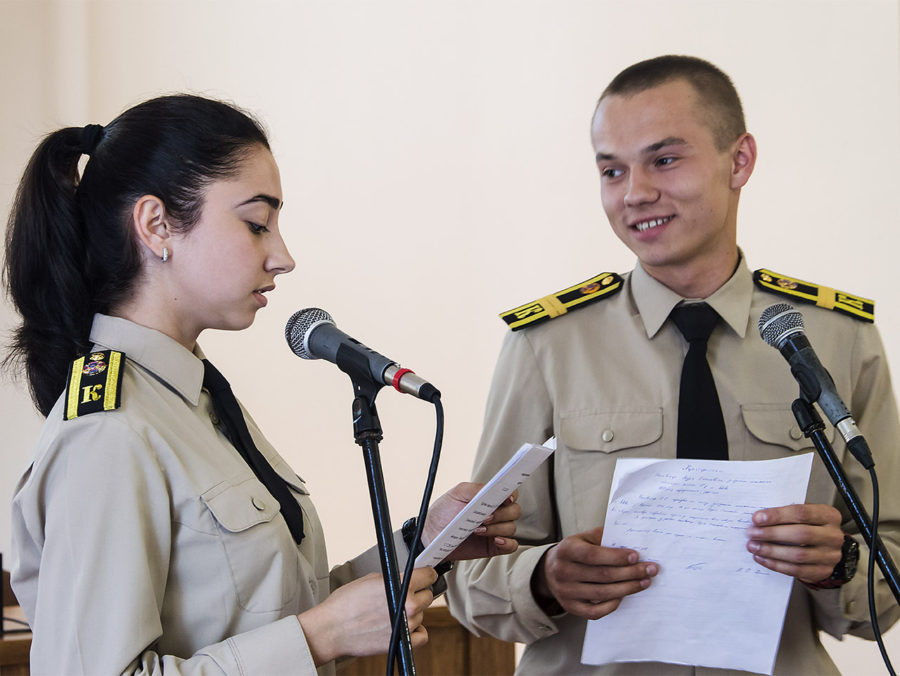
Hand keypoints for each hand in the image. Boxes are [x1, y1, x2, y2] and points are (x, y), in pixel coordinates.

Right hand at [298, 567, 437, 665]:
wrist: (332, 629)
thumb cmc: (346, 603)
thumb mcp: (371, 579)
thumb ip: (394, 578)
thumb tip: (407, 578)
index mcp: (401, 585)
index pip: (429, 575)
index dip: (427, 574)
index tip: (426, 576)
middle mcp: (408, 605)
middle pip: (428, 596)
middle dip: (418, 594)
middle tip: (405, 595)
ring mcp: (407, 625)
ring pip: (423, 615)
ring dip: (413, 613)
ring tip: (392, 612)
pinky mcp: (403, 642)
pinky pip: (422, 636)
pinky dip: (416, 631)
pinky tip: (404, 626)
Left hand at [422, 482, 521, 559]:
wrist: (431, 535)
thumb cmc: (443, 512)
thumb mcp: (457, 493)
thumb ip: (476, 489)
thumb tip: (494, 489)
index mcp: (489, 498)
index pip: (510, 493)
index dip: (512, 495)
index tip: (506, 498)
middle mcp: (496, 513)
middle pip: (515, 511)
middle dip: (501, 514)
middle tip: (484, 517)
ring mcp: (496, 530)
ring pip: (511, 528)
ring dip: (497, 528)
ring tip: (478, 530)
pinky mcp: (493, 546)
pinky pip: (511, 546)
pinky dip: (507, 543)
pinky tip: (495, 540)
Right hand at [532, 526, 657, 619]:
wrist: (549, 570)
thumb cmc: (574, 551)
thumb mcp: (583, 538)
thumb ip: (603, 537)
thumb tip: (629, 542)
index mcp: (566, 550)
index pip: (593, 555)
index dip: (616, 557)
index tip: (636, 556)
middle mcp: (563, 571)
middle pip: (602, 575)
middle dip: (630, 573)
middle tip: (650, 570)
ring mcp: (565, 592)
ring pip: (602, 594)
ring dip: (628, 588)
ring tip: (645, 582)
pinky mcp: (570, 607)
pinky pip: (595, 612)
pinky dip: (613, 605)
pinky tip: (625, 595)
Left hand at [746, 503, 843, 583]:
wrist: (826, 545)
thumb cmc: (808, 524)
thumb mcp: (802, 513)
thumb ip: (785, 514)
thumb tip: (758, 519)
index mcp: (828, 515)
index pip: (801, 513)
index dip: (777, 515)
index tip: (757, 518)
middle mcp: (833, 535)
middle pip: (801, 534)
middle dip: (772, 534)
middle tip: (752, 533)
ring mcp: (831, 555)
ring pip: (799, 555)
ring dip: (771, 551)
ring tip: (753, 546)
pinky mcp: (823, 571)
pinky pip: (797, 570)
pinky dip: (776, 564)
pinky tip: (762, 558)